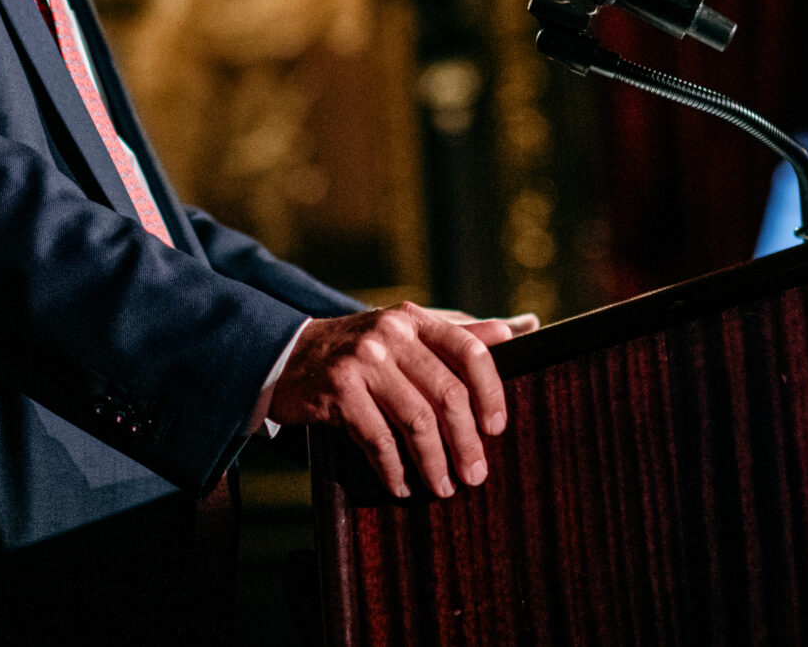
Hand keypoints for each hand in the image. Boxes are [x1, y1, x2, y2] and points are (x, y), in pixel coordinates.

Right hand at [267, 304, 540, 498]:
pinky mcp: (337, 389)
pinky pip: (377, 438)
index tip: (496, 428)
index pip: (469, 349)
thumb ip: (459, 331)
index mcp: (414, 320)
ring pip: (416, 420)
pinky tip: (400, 485)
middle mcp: (390, 334)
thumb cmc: (359, 350)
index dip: (491, 391)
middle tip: (475, 475)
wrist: (287, 355)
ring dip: (434, 462)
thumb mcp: (406, 331)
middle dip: (466, 441)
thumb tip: (521, 328)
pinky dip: (393, 468)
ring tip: (443, 487)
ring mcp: (362, 361)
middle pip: (447, 392)